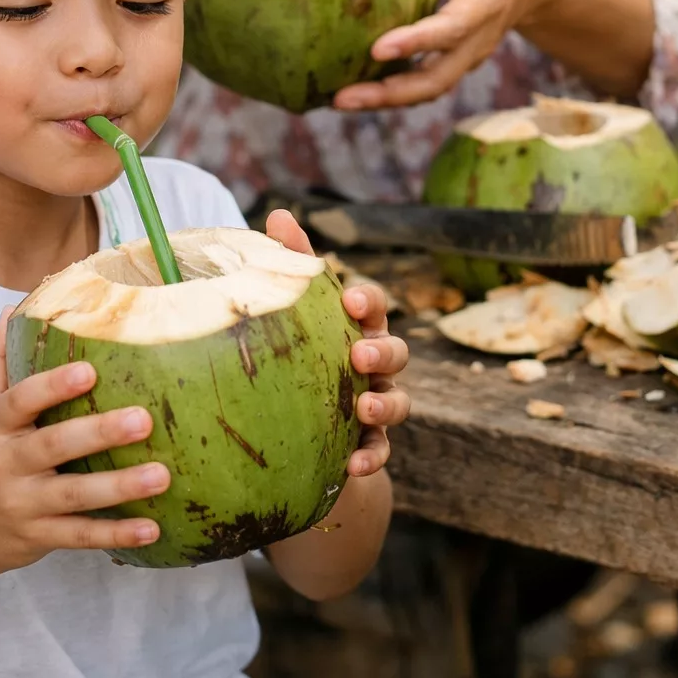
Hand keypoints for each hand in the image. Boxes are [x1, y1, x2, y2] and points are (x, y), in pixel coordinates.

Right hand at [0, 309, 168, 585]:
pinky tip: (152, 528)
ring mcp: (23, 506)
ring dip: (120, 487)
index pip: (19, 402)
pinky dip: (116, 534)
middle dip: (99, 434)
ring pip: (74, 497)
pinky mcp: (40, 538)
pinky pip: (81, 537)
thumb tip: (13, 308)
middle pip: (53, 447)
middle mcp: (5, 466)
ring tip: (162, 475)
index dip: (52, 386)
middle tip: (144, 419)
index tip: (89, 370)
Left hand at [266, 211, 409, 476]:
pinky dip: (373, 457)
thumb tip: (279, 213)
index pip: (371, 305)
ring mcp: (376, 402)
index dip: (366, 301)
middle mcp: (374, 362)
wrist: (299, 422)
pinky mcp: (369, 443)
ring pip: (398, 401)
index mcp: (357, 326)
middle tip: (358, 354)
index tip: (347, 299)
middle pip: (396, 351)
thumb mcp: (295, 308)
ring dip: (386, 404)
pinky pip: (381, 451)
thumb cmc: (300, 348)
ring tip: (365, 407)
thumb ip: (292, 261)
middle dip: (383, 350)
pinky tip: (354, 464)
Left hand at [334, 0, 544, 110]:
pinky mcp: (452, 61)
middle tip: (341, 97)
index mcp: (486, 1)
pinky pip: (422, 84)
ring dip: (384, 99)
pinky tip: (352, 89)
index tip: (378, 48)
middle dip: (390, 93)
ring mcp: (466, 56)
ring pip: (428, 89)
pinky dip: (390, 92)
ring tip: (338, 100)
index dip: (418, 41)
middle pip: (437, 78)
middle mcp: (478, 38)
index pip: (453, 28)